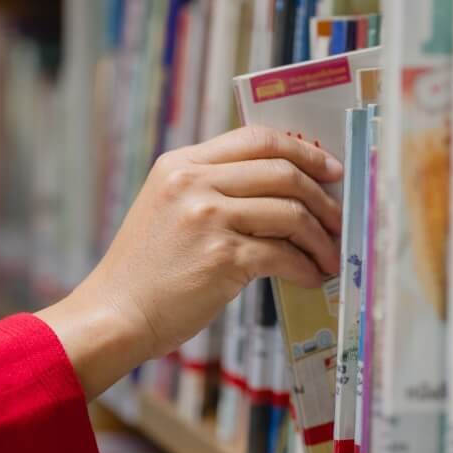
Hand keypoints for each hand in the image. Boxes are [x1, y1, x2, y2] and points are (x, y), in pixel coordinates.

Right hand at [36, 127, 342, 398]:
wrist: (114, 315)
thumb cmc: (146, 271)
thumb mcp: (168, 209)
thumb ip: (212, 190)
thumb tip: (283, 192)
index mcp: (181, 163)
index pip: (255, 138)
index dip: (302, 149)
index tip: (329, 169)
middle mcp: (194, 182)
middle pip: (282, 171)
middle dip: (322, 196)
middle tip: (339, 218)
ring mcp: (208, 218)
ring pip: (291, 212)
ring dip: (320, 238)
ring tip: (329, 256)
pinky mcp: (222, 258)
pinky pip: (284, 254)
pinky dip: (305, 267)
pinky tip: (310, 277)